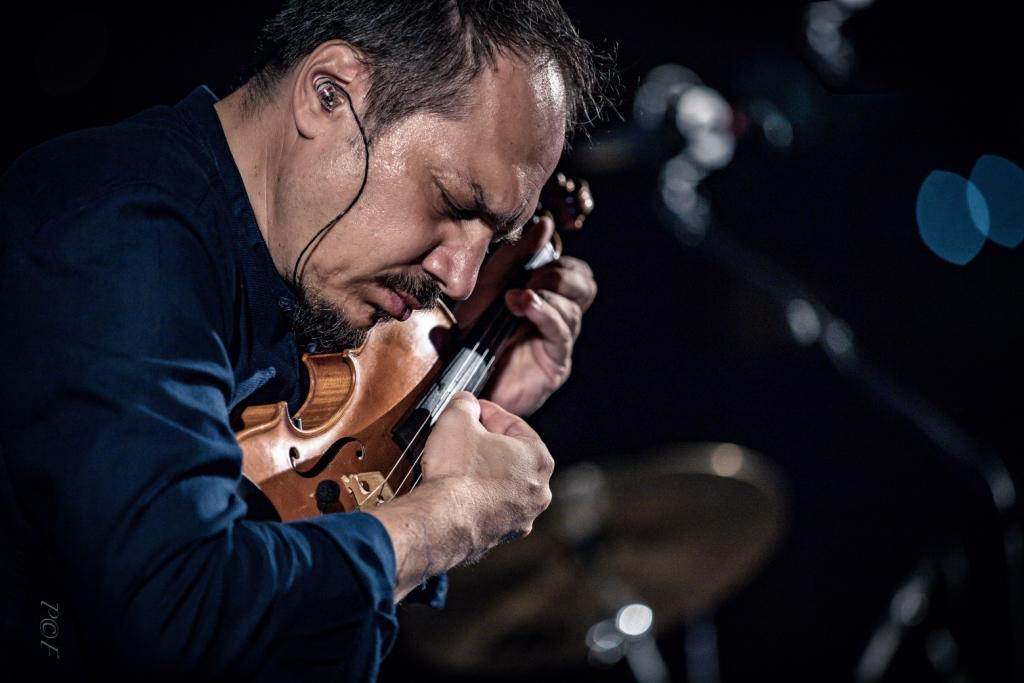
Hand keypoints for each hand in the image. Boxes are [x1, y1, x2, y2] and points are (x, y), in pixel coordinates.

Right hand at [368, 392, 553, 600]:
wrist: (442, 522)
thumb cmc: (457, 473)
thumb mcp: (456, 418)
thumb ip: (465, 403)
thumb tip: (466, 402)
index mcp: (538, 458)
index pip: (515, 425)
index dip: (490, 413)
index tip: (474, 409)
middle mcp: (538, 490)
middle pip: (512, 456)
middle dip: (488, 443)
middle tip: (465, 435)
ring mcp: (522, 517)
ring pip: (503, 484)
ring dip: (484, 472)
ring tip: (457, 463)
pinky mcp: (501, 535)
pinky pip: (490, 508)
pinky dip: (477, 498)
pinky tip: (457, 490)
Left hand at [470, 215, 597, 415]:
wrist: (463, 386)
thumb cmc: (472, 339)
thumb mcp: (485, 290)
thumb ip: (510, 260)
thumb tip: (543, 224)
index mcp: (543, 296)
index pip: (564, 263)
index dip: (554, 248)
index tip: (539, 231)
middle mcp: (557, 316)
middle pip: (582, 282)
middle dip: (559, 271)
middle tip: (532, 274)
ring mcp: (558, 340)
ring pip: (574, 303)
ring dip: (547, 291)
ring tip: (516, 295)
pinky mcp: (556, 362)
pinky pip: (561, 330)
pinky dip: (543, 311)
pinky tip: (522, 304)